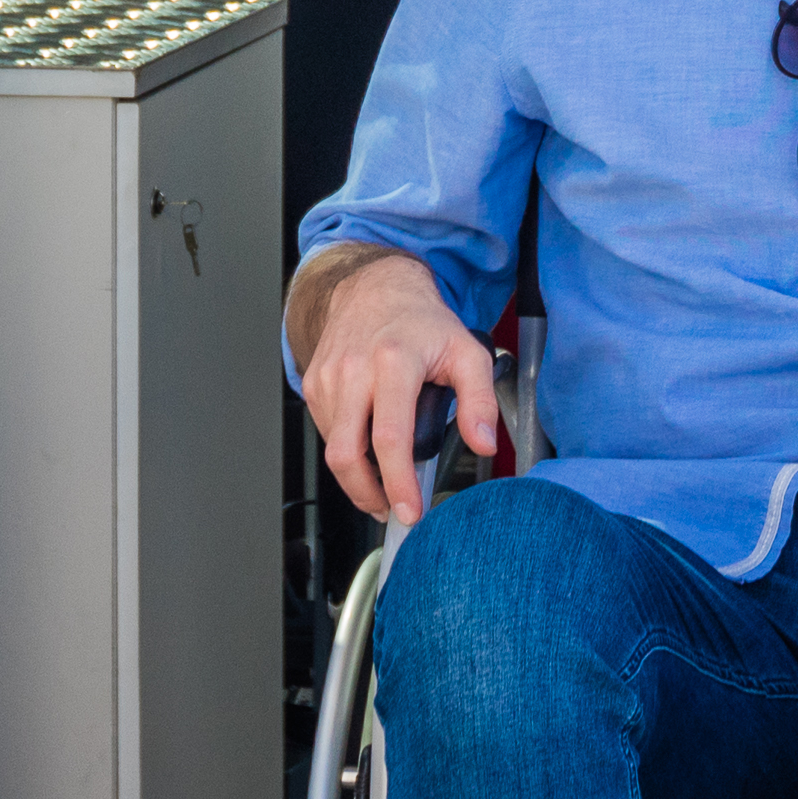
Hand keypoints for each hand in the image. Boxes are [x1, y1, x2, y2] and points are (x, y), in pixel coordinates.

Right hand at [292, 247, 503, 525]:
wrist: (375, 287)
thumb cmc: (421, 323)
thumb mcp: (467, 353)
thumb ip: (480, 401)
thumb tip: (484, 444)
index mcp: (395, 362)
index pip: (391, 437)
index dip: (398, 483)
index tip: (411, 510)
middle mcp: (354, 370)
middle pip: (347, 454)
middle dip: (368, 495)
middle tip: (392, 510)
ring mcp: (328, 378)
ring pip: (335, 450)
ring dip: (358, 478)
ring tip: (385, 482)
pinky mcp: (313, 385)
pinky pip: (327, 434)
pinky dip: (347, 452)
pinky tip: (368, 449)